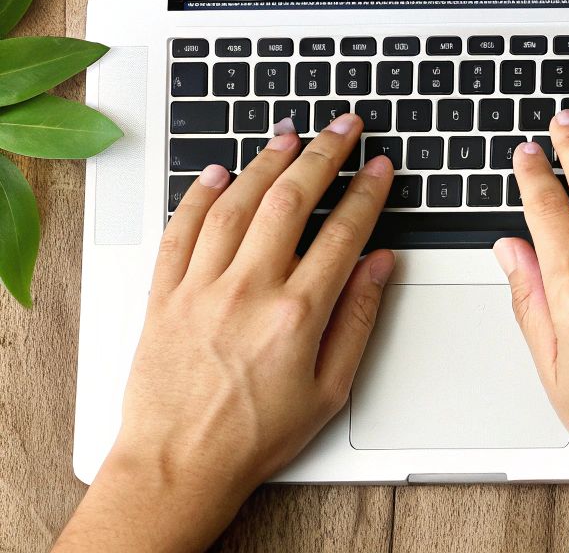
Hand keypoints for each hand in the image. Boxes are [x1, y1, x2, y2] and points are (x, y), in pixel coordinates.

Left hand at [55, 113, 394, 552]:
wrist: (178, 465)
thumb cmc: (255, 436)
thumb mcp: (331, 389)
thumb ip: (358, 319)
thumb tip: (380, 265)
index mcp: (298, 314)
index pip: (343, 232)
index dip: (367, 192)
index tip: (380, 167)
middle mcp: (248, 291)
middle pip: (291, 201)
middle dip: (323, 154)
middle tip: (343, 127)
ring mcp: (201, 288)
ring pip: (236, 204)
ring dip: (266, 163)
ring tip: (289, 136)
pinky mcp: (164, 295)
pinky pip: (181, 231)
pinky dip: (199, 195)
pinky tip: (219, 173)